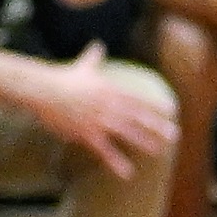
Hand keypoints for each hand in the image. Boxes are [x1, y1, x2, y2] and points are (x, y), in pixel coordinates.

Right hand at [25, 42, 176, 176]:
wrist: (42, 90)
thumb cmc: (62, 78)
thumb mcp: (82, 66)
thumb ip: (93, 57)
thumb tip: (97, 44)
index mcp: (110, 90)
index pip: (138, 100)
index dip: (155, 105)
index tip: (171, 110)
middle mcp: (108, 106)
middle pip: (137, 118)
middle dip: (157, 126)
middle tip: (174, 134)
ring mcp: (98, 120)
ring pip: (126, 133)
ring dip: (143, 142)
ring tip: (157, 150)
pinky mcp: (86, 133)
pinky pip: (105, 150)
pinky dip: (117, 162)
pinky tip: (128, 172)